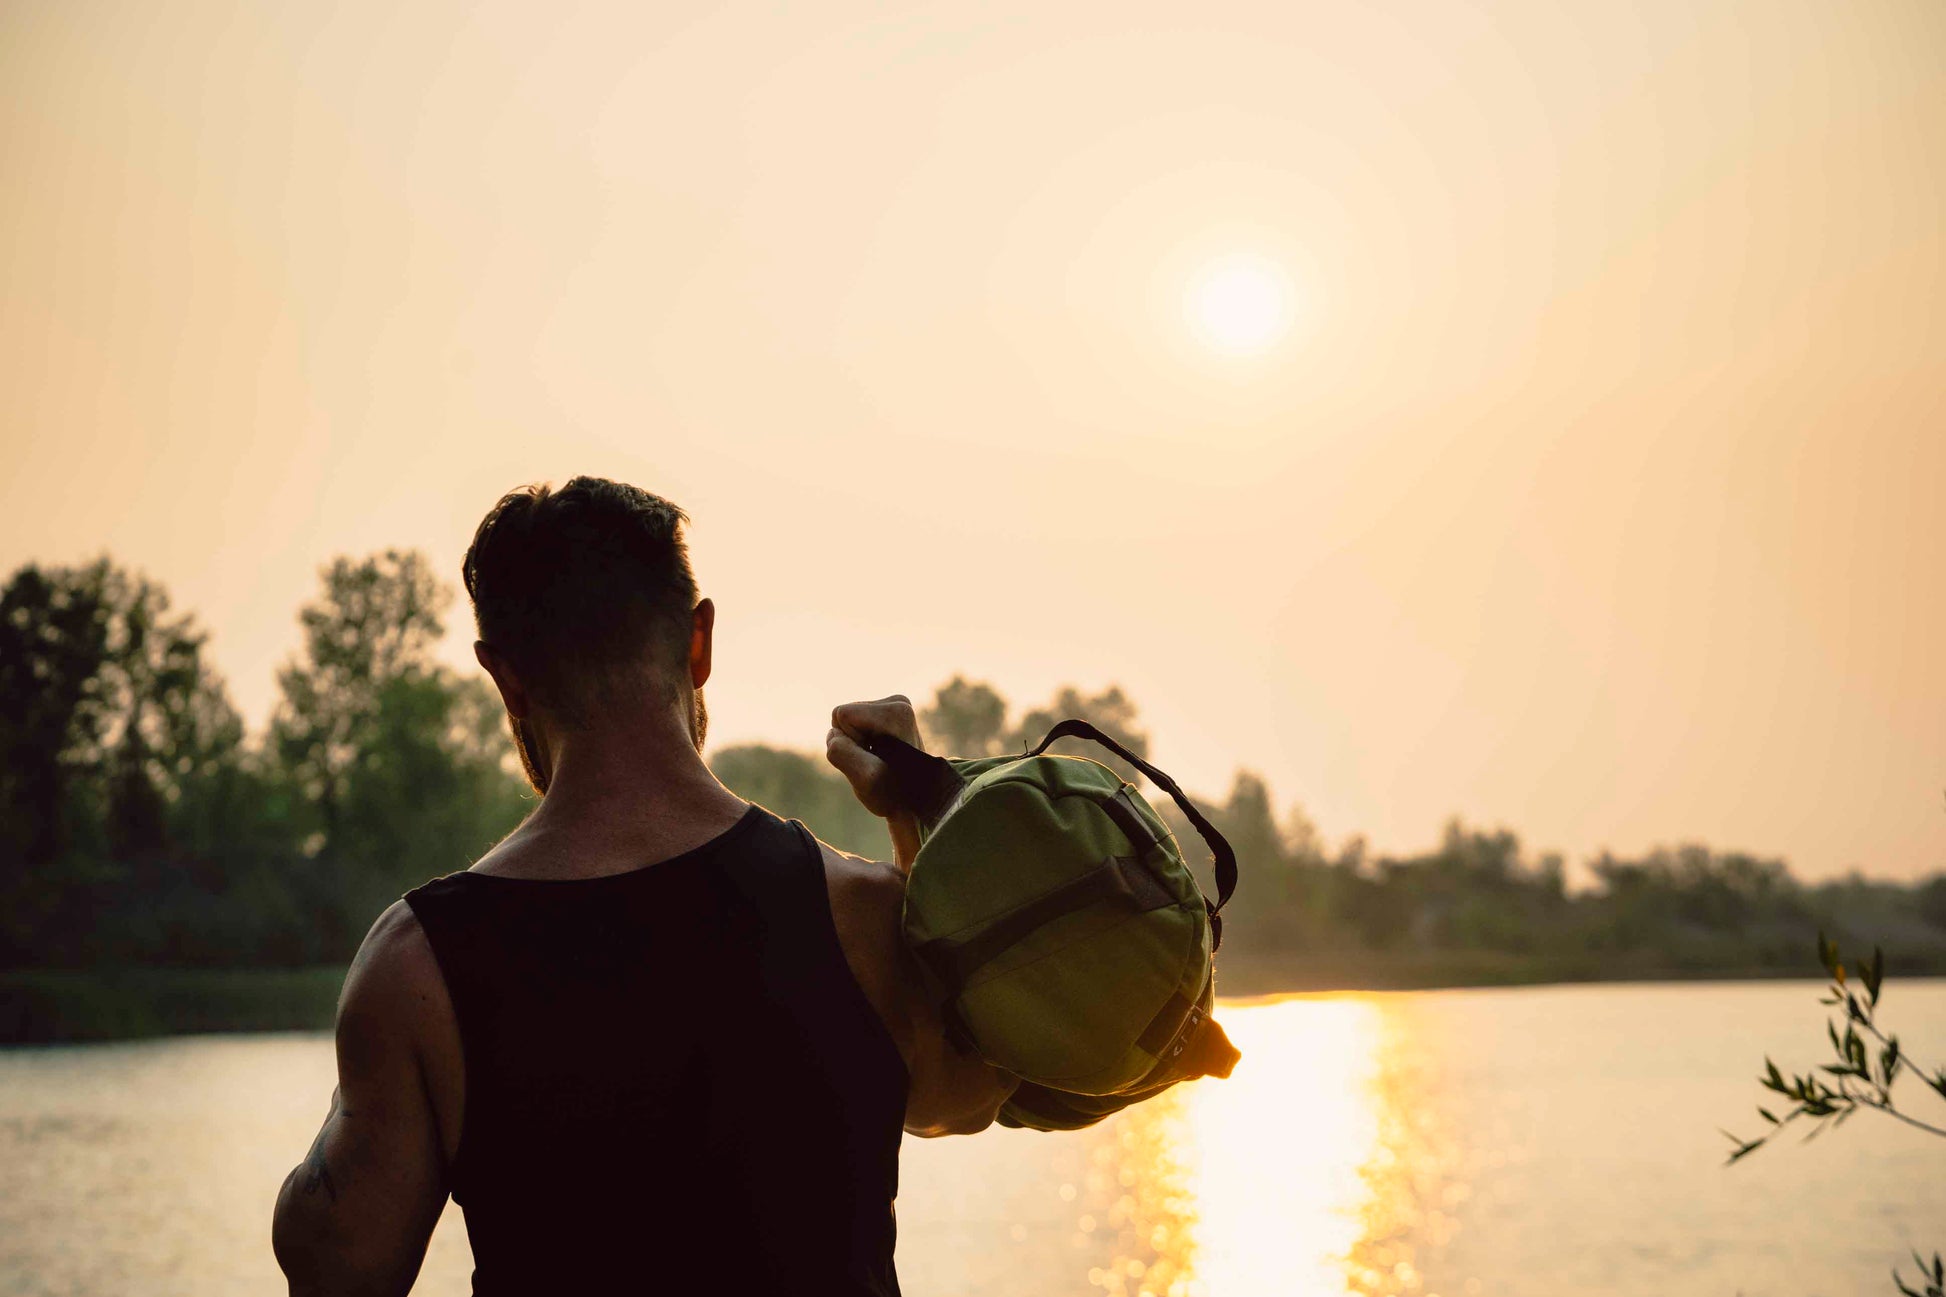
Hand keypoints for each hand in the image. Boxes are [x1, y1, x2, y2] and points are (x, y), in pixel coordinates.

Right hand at [825, 695, 923, 819]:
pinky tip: (880, 756)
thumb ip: (842, 754)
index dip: (850, 742)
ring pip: (846, 721)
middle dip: (852, 742)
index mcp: (896, 712)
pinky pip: (852, 724)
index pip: (842, 714)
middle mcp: (899, 703)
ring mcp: (894, 707)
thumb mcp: (866, 780)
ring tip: (880, 761)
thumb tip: (834, 734)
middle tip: (876, 762)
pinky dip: (861, 743)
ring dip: (857, 745)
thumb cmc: (893, 794)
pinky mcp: (888, 715)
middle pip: (843, 715)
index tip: (873, 759)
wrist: (916, 802)